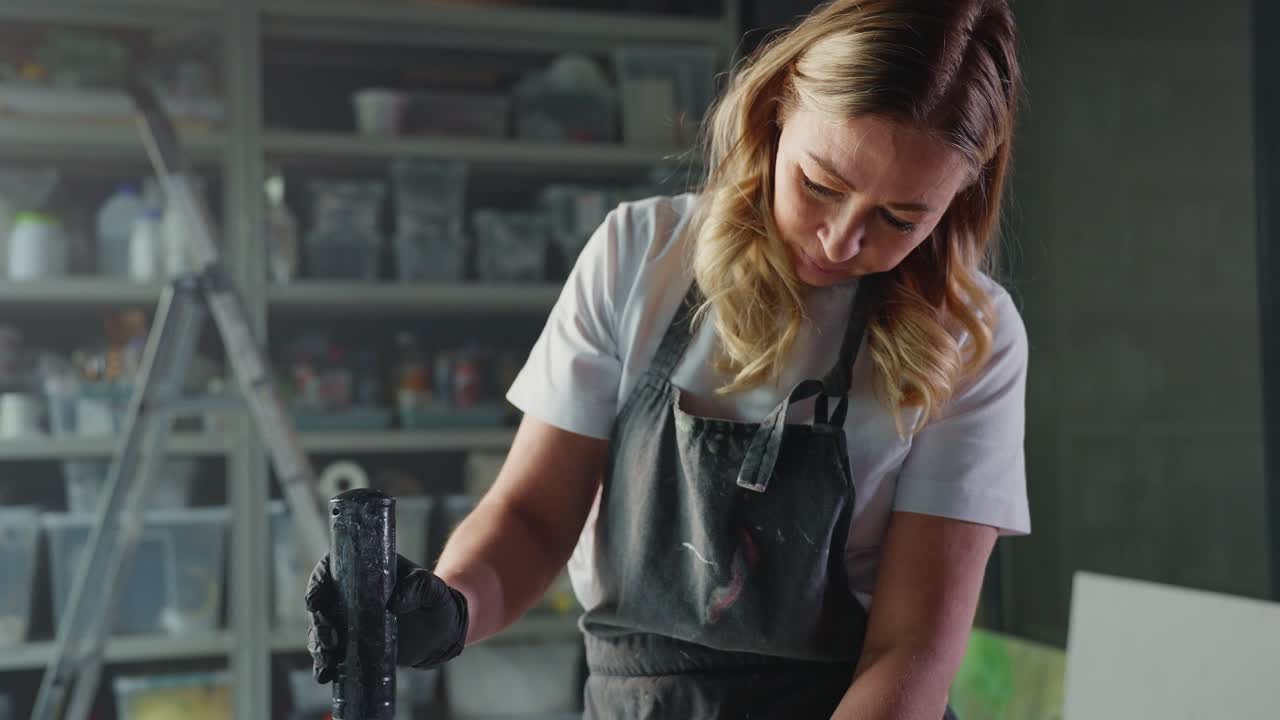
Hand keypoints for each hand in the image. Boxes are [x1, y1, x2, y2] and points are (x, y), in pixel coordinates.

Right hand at [305, 553, 468, 682]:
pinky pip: (331, 654)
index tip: (316, 602)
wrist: (440, 632)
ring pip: (320, 632)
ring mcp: (347, 622)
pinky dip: (324, 666)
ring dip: (318, 647)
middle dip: (317, 622)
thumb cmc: (434, 602)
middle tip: (329, 638)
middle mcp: (349, 595)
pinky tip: (325, 676)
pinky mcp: (351, 645)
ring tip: (328, 660)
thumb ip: (419, 587)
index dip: (317, 585)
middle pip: (320, 605)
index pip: (330, 571)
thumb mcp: (432, 589)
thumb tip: (395, 602)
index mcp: (364, 571)